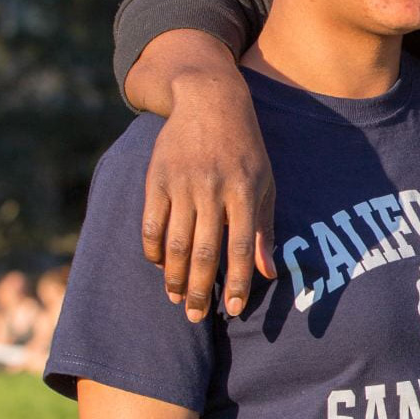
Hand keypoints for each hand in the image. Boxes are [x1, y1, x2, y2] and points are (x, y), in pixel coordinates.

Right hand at [142, 67, 275, 320]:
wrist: (210, 101)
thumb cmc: (246, 147)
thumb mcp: (265, 180)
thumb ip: (264, 227)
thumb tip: (268, 272)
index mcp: (245, 190)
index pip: (241, 246)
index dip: (238, 281)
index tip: (234, 310)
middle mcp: (213, 189)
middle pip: (204, 252)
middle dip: (201, 290)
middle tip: (197, 317)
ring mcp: (182, 184)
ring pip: (175, 244)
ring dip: (175, 278)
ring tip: (178, 299)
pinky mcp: (157, 179)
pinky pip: (152, 225)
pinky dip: (154, 250)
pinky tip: (161, 266)